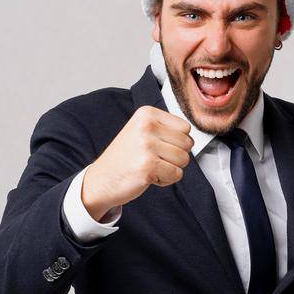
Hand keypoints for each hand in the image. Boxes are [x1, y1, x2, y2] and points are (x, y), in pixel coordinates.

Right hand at [81, 106, 193, 221]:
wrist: (101, 179)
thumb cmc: (125, 158)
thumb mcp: (141, 131)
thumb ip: (165, 129)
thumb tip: (192, 139)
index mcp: (146, 114)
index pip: (185, 128)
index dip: (175, 141)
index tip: (154, 146)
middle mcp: (146, 126)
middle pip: (187, 144)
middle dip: (174, 156)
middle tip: (151, 158)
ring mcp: (147, 146)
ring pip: (184, 160)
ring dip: (170, 168)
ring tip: (149, 166)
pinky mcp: (148, 166)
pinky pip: (176, 174)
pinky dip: (165, 180)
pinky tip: (147, 176)